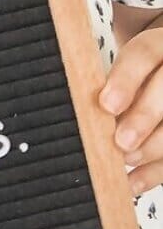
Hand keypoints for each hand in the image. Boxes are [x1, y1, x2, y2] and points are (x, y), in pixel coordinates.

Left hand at [99, 24, 162, 195]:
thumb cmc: (137, 72)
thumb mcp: (123, 66)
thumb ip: (103, 80)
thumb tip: (74, 108)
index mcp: (157, 45)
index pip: (144, 54)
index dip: (125, 80)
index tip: (106, 105)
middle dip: (143, 118)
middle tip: (121, 142)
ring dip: (152, 148)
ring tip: (126, 160)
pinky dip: (156, 172)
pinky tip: (134, 183)